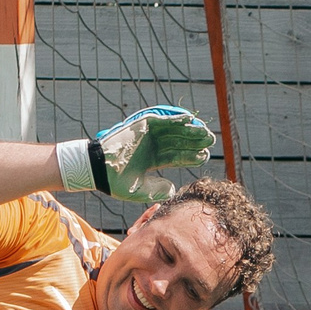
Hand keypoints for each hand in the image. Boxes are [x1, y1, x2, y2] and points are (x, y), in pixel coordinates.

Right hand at [65, 105, 214, 199]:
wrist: (99, 169)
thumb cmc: (116, 181)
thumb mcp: (141, 190)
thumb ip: (157, 190)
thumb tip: (172, 188)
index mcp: (151, 160)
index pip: (175, 157)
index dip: (190, 157)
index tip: (204, 157)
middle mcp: (151, 146)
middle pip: (178, 143)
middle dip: (194, 143)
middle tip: (211, 142)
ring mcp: (148, 135)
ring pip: (174, 131)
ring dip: (190, 131)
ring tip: (206, 133)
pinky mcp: (143, 125)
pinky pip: (164, 120)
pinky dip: (177, 119)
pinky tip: (191, 120)